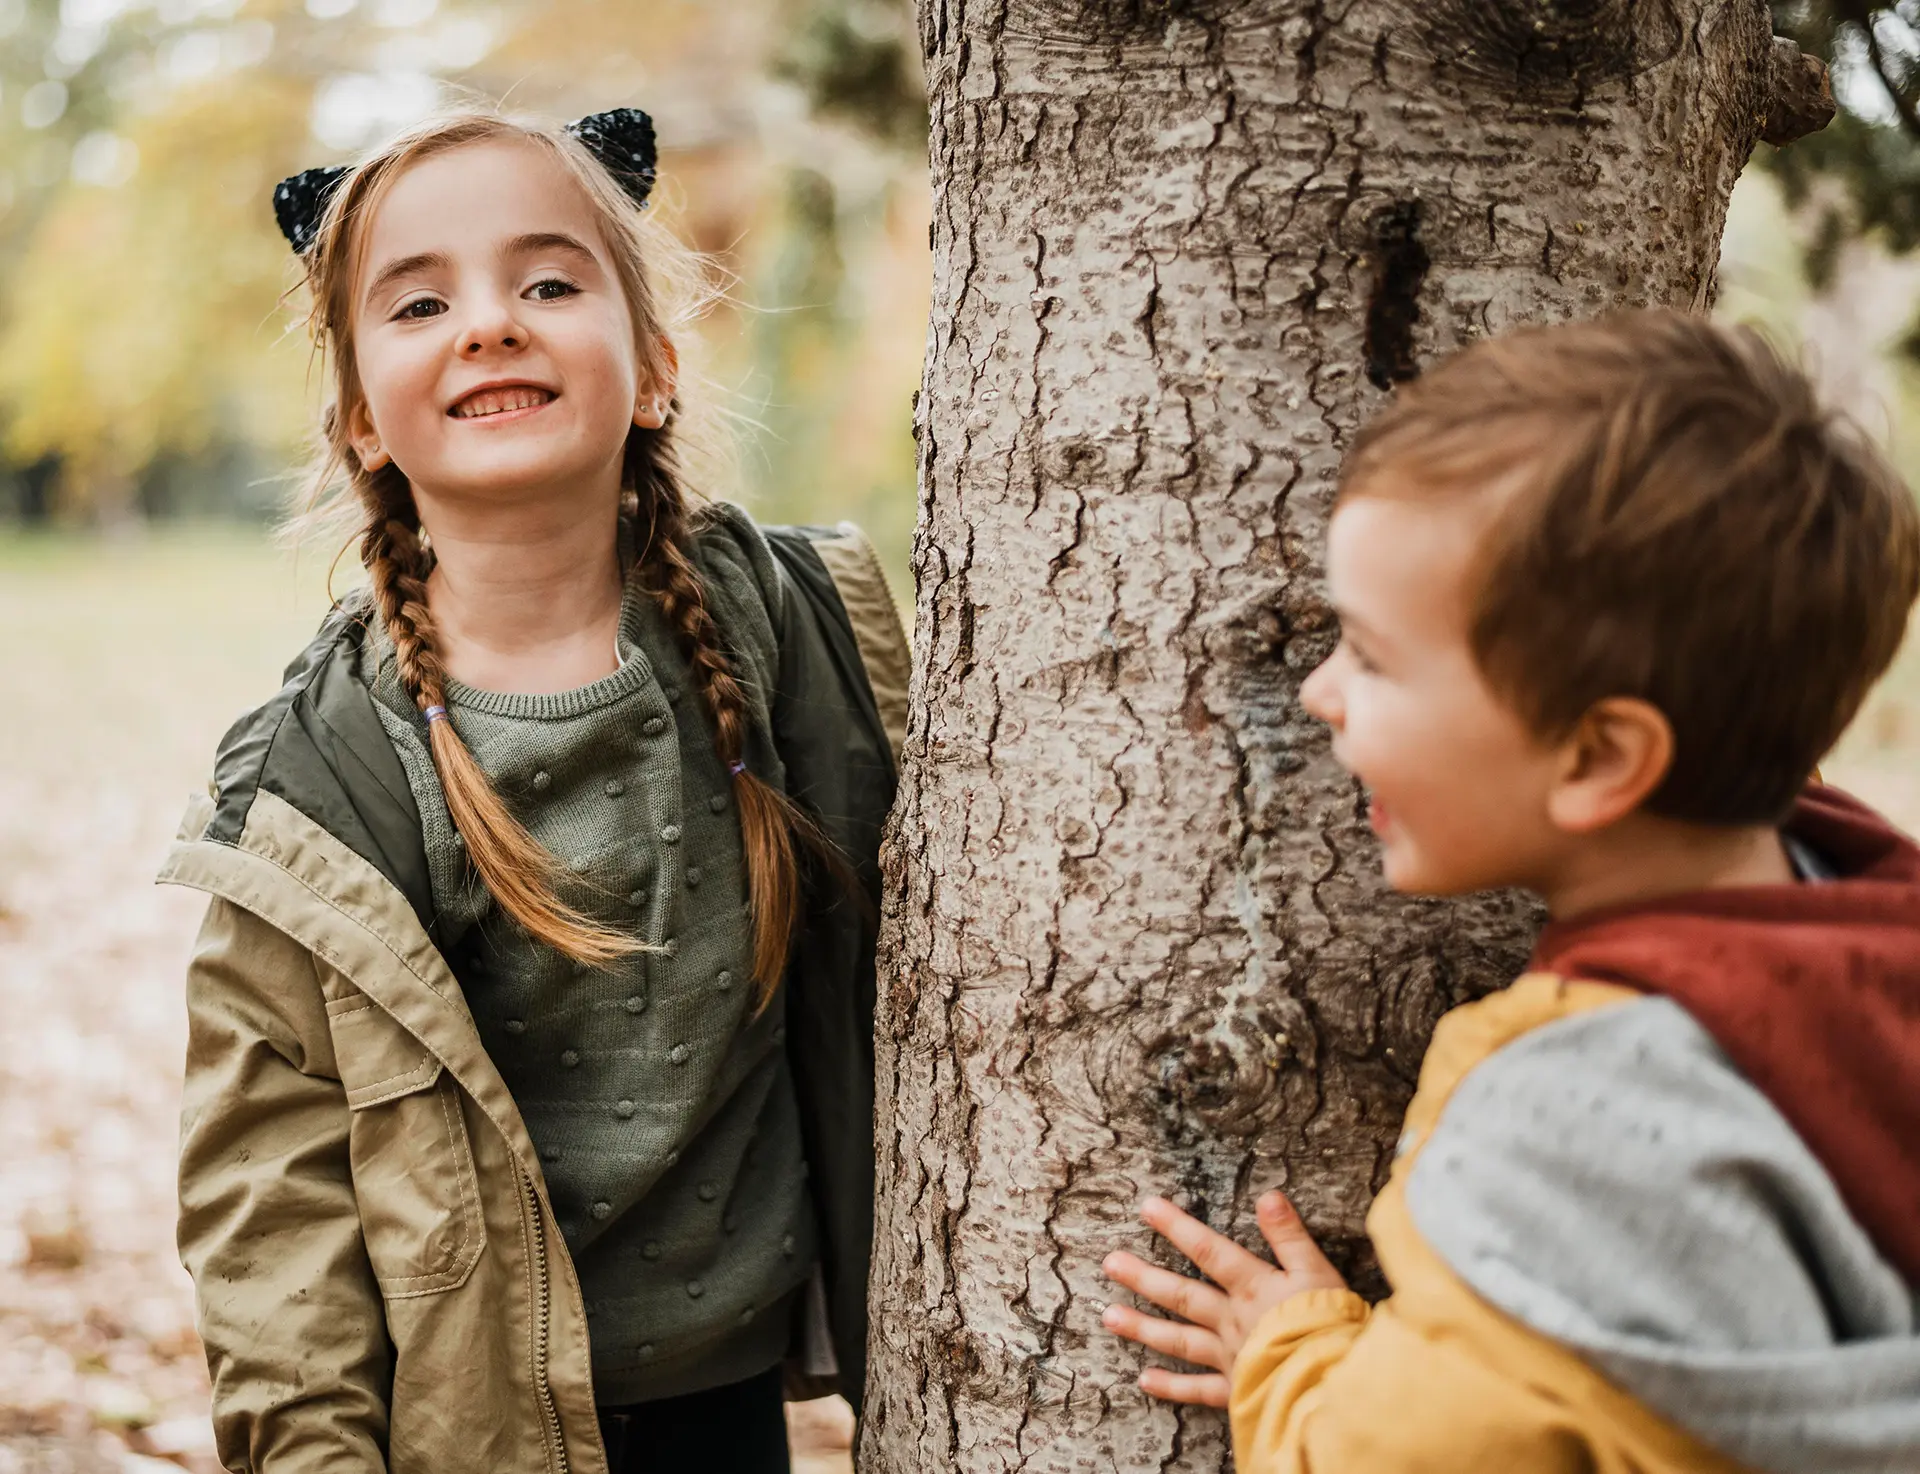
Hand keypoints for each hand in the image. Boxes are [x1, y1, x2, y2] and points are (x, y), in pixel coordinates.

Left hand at [1100, 1190, 1348, 1407]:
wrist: (1335, 1385)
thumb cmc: (1332, 1327)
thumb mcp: (1318, 1272)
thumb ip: (1290, 1236)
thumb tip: (1268, 1196)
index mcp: (1254, 1288)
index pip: (1209, 1250)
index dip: (1177, 1227)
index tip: (1146, 1207)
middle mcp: (1233, 1320)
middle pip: (1182, 1295)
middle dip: (1144, 1277)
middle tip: (1109, 1263)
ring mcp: (1231, 1357)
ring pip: (1180, 1340)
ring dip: (1143, 1327)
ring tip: (1108, 1316)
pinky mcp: (1237, 1391)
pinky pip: (1198, 1391)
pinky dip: (1171, 1387)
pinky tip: (1144, 1380)